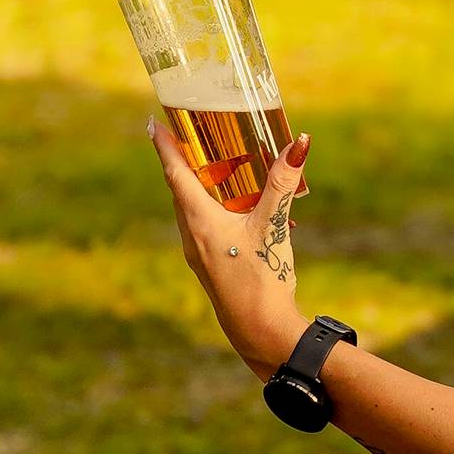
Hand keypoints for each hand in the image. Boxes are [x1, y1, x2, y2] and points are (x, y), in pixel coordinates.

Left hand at [149, 117, 310, 377]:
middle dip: (188, 162)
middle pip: (182, 188)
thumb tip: (298, 143)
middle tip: (196, 136)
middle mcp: (191, 235)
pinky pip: (207, 226)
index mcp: (199, 220)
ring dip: (206, 187)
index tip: (155, 123)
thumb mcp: (273, 225)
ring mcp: (199, 252)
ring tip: (225, 169)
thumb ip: (283, 182)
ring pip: (195, 208)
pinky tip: (248, 211)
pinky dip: (219, 208)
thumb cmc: (262, 278)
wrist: (260, 331)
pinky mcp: (211, 264)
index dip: (165, 146)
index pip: (175, 173)